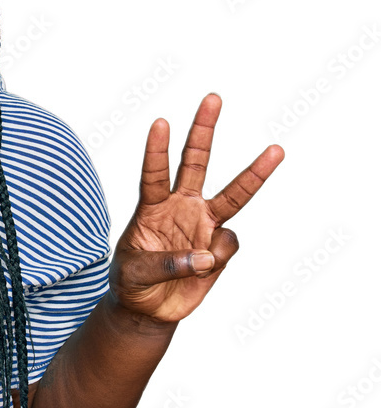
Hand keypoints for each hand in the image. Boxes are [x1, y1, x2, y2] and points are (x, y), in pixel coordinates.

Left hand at [110, 93, 283, 323]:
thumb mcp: (134, 272)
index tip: (160, 122)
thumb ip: (167, 264)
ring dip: (254, 173)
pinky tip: (203, 268)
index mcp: (151, 207)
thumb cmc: (131, 282)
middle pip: (195, 163)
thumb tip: (206, 258)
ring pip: (233, 194)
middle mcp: (180, 207)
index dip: (156, 150)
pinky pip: (228, 244)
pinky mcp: (218, 246)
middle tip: (212, 98)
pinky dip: (218, 257)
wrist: (147, 309)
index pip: (153, 173)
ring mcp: (202, 224)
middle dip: (204, 131)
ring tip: (276, 150)